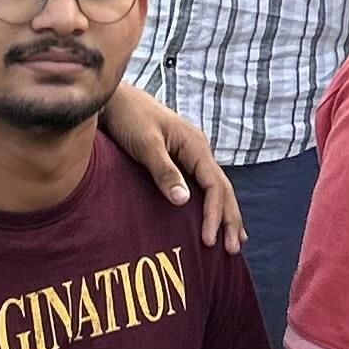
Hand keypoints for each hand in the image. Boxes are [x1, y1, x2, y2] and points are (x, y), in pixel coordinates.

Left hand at [103, 88, 243, 249]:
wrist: (113, 98)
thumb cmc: (128, 117)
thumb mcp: (145, 144)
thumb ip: (164, 171)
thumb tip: (184, 200)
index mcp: (195, 145)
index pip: (215, 186)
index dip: (215, 214)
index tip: (210, 241)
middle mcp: (198, 149)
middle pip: (222, 188)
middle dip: (229, 219)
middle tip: (232, 250)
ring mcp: (191, 153)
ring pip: (216, 187)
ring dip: (225, 214)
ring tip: (234, 241)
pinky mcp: (180, 158)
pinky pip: (203, 184)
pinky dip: (212, 204)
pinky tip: (213, 217)